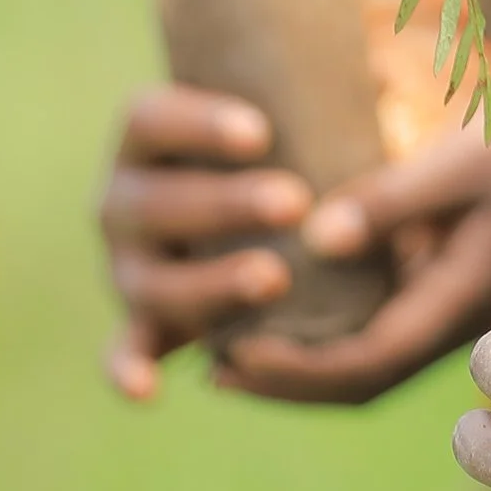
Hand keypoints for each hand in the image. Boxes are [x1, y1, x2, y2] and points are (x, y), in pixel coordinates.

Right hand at [100, 86, 313, 396]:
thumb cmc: (283, 139)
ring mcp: (130, 263)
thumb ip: (321, 101)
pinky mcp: (146, 319)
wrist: (260, 199)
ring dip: (205, 284)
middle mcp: (123, 199)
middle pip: (152, 202)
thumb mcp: (297, 111)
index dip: (196, 123)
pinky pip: (127, 348)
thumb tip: (367, 114)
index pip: (148, 118)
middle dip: (220, 205)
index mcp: (146, 136)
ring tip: (274, 278)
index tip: (262, 132)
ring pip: (150, 280)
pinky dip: (130, 366)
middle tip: (294, 202)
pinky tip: (150, 389)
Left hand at [212, 92, 490, 406]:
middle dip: (287, 381)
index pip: (365, 362)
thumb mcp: (462, 161)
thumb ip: (391, 200)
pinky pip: (378, 318)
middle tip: (212, 367)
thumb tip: (314, 240)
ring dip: (302, 360)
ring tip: (229, 348)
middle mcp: (453, 317)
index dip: (295, 371)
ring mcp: (450, 301)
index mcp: (460, 303)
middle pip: (360, 377)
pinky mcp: (444, 276)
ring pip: (367, 355)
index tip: (233, 354)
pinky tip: (287, 301)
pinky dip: (327, 325)